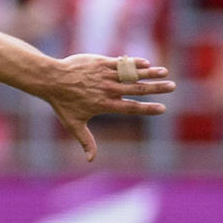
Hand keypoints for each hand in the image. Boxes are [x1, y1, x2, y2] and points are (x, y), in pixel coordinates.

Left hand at [40, 55, 174, 160]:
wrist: (50, 79)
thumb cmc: (62, 103)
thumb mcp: (73, 124)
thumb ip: (85, 140)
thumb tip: (90, 160)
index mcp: (105, 104)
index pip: (131, 108)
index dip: (148, 108)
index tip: (162, 109)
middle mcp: (108, 89)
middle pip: (137, 89)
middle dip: (156, 88)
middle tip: (172, 87)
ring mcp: (105, 75)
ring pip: (131, 74)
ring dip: (149, 73)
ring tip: (165, 72)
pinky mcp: (100, 63)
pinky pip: (120, 62)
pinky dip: (133, 63)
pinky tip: (146, 63)